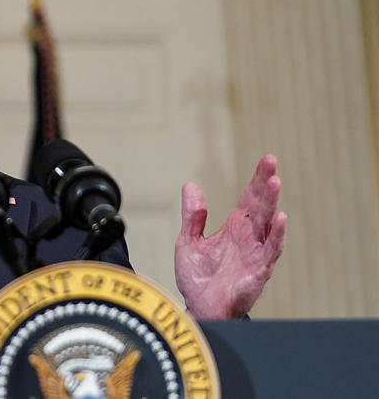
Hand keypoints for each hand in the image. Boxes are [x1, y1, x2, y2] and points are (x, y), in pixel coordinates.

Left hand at [174, 155, 286, 318]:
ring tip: (275, 183)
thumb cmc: (198, 279)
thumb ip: (193, 216)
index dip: (258, 179)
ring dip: (272, 204)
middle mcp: (248, 238)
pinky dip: (276, 236)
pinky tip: (280, 219)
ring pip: (267, 225)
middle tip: (271, 162)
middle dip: (266, 184)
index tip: (267, 159)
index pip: (249, 199)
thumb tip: (191, 185)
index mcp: (234, 228)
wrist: (197, 309)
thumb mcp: (189, 242)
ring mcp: (255, 254)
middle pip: (261, 206)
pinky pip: (270, 251)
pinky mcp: (258, 271)